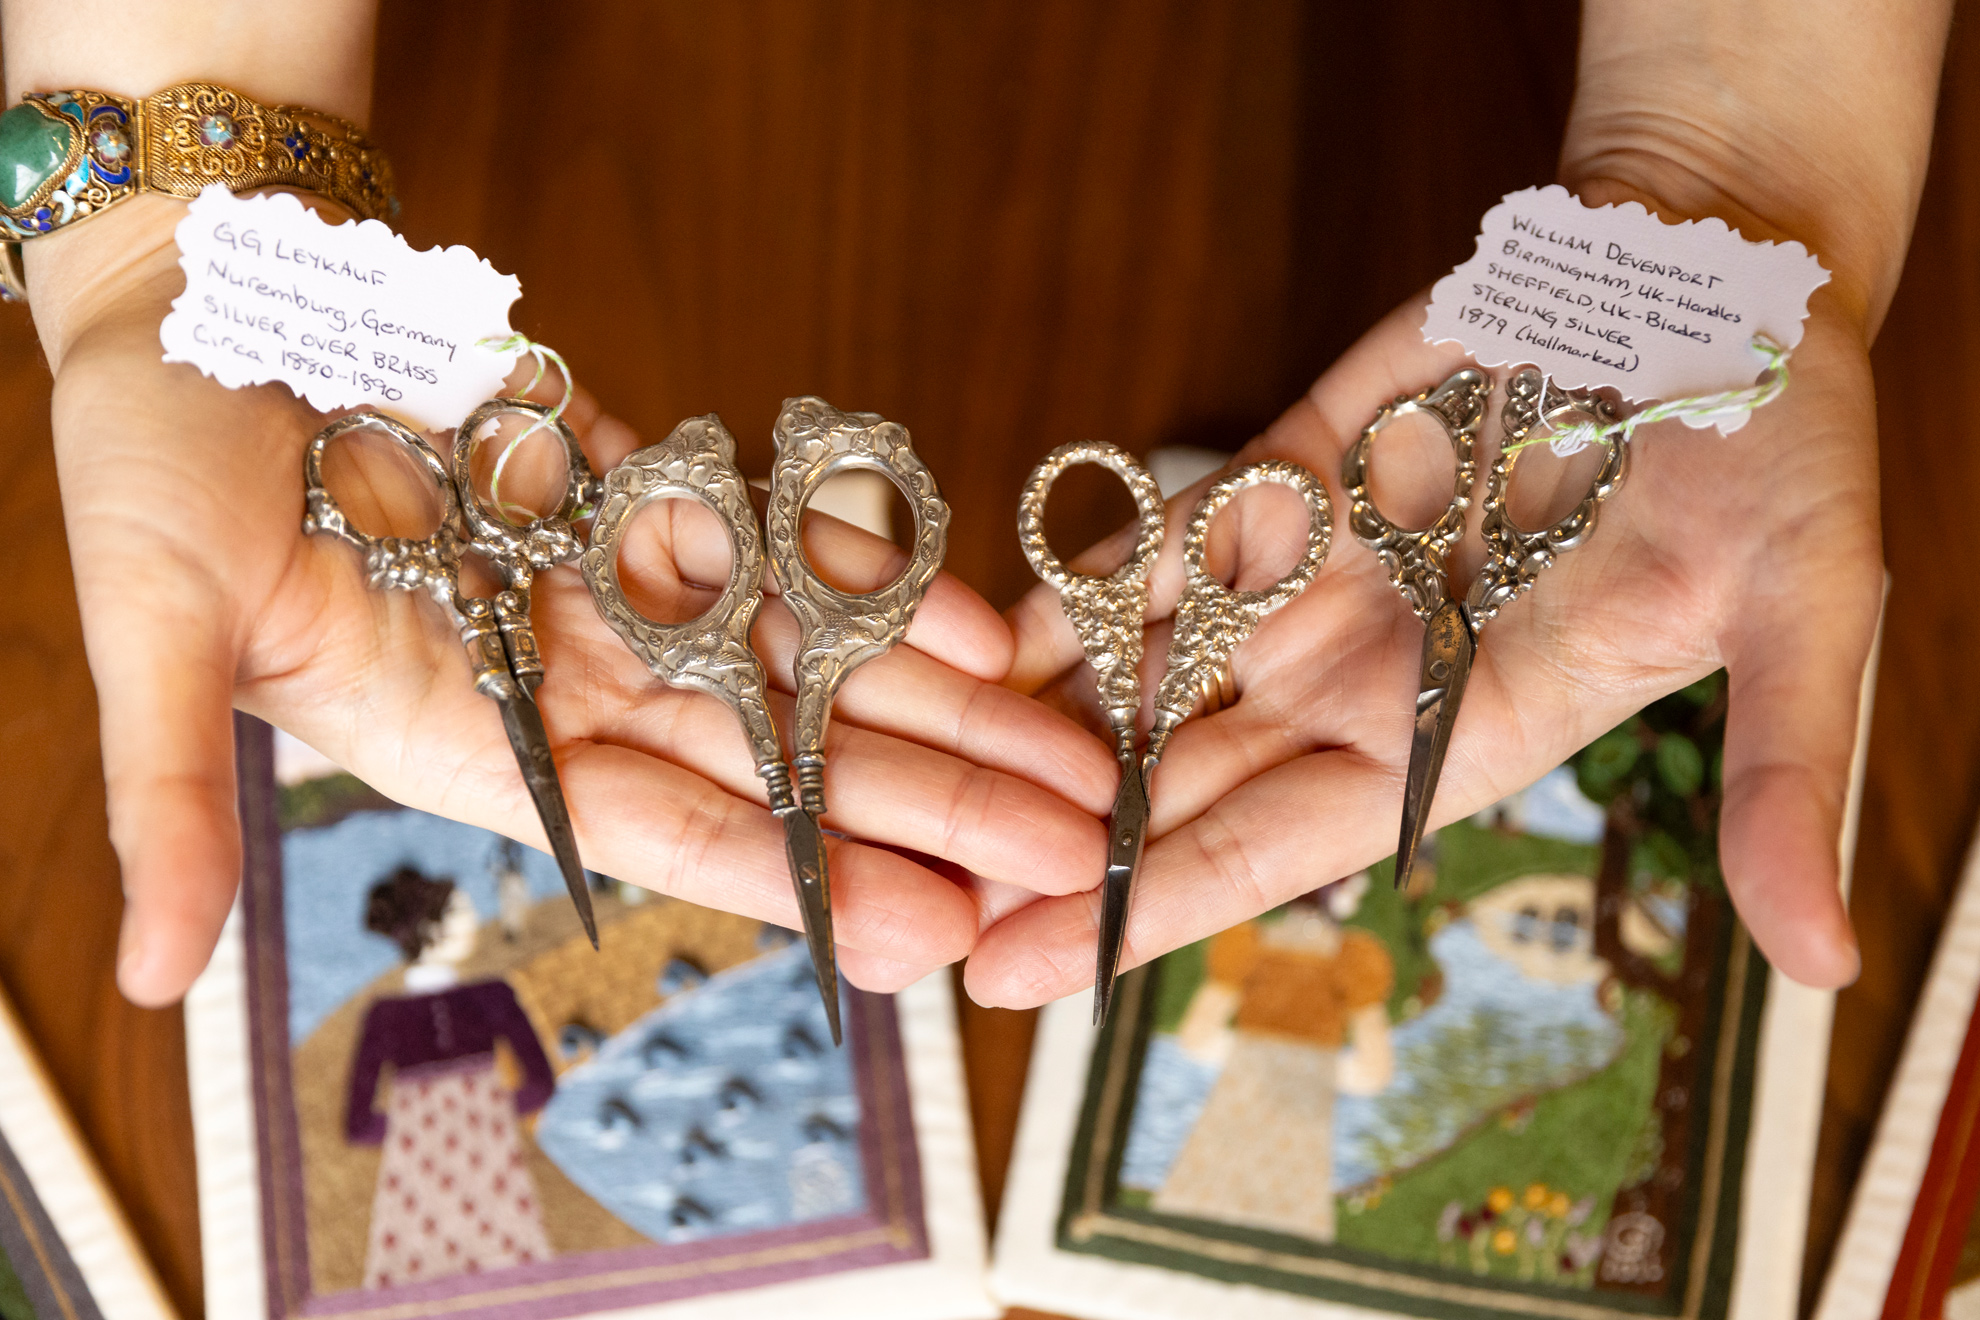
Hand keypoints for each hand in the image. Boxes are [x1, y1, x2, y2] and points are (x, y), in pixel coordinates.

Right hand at [31, 197, 1114, 1005]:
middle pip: (785, 759)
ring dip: (945, 706)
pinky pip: (778, 539)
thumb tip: (144, 973)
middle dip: (934, 806)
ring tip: (1075, 754)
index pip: (671, 829)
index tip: (935, 932)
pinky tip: (986, 625)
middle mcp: (571, 678)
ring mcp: (622, 584)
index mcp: (476, 740)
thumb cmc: (148, 462)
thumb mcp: (153, 627)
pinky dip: (874, 573)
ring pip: (811, 659)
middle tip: (1078, 851)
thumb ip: (168, 796)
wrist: (199, 300)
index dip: (806, 878)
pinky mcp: (647, 488)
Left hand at [966, 278, 1878, 1007]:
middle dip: (1037, 841)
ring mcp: (1311, 572)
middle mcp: (1360, 671)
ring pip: (1139, 670)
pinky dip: (1064, 584)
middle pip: (1165, 777)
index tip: (1018, 971)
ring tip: (888, 778)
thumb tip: (1824, 963)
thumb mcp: (1801, 602)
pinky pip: (1153, 543)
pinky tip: (955, 630)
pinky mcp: (1281, 473)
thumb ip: (1778, 771)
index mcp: (1457, 731)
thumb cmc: (1777, 437)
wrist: (1716, 264)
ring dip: (1023, 725)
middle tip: (899, 895)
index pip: (1267, 844)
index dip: (1141, 910)